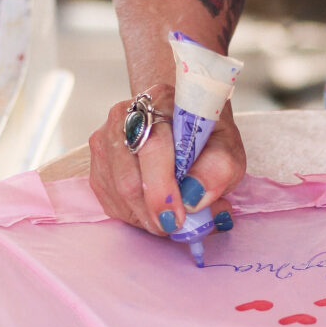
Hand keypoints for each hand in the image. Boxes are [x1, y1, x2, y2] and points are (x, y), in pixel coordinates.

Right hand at [87, 85, 245, 234]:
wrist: (185, 122)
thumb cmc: (207, 137)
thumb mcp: (227, 149)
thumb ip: (219, 170)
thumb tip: (194, 198)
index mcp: (162, 100)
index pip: (154, 146)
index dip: (163, 188)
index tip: (178, 217)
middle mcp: (125, 115)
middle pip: (129, 177)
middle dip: (155, 211)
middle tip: (178, 227)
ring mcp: (105, 139)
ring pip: (119, 194)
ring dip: (148, 216)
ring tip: (175, 216)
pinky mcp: (98, 163)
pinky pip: (112, 201)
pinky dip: (136, 215)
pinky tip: (156, 209)